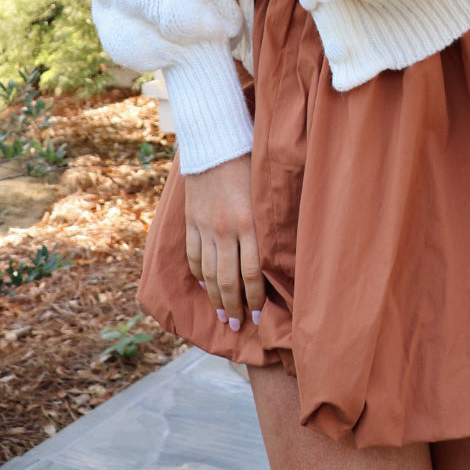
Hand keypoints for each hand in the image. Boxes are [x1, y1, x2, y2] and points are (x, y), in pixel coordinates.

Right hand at [183, 156, 265, 330]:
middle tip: (237, 326)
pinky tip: (204, 284)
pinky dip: (199, 273)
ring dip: (216, 298)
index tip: (260, 317)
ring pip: (209, 273)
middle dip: (234, 307)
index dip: (256, 300)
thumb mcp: (264, 195)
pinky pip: (194, 256)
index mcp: (249, 224)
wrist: (215, 143)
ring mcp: (205, 228)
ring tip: (222, 315)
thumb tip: (277, 255)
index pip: (252, 274)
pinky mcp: (191, 222)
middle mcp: (226, 230)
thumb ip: (268, 225)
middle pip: (229, 280)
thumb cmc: (249, 164)